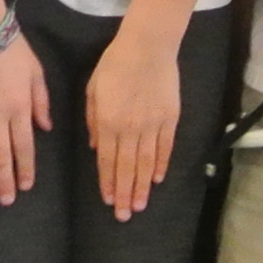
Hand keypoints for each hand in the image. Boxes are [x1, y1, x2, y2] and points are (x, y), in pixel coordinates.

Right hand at [0, 31, 47, 206]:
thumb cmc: (13, 49)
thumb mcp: (36, 72)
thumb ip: (41, 101)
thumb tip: (45, 128)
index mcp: (19, 107)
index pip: (23, 145)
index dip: (25, 167)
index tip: (26, 186)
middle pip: (0, 153)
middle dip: (5, 179)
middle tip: (6, 200)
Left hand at [82, 28, 183, 220]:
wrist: (148, 46)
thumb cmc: (114, 65)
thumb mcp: (92, 90)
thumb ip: (92, 120)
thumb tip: (94, 147)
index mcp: (108, 122)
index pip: (107, 160)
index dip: (107, 183)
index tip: (107, 201)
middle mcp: (130, 128)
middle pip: (126, 168)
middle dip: (124, 194)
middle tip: (123, 215)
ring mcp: (152, 125)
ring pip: (146, 163)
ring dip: (141, 186)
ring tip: (139, 206)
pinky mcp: (169, 119)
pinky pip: (165, 147)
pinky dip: (160, 165)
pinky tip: (156, 180)